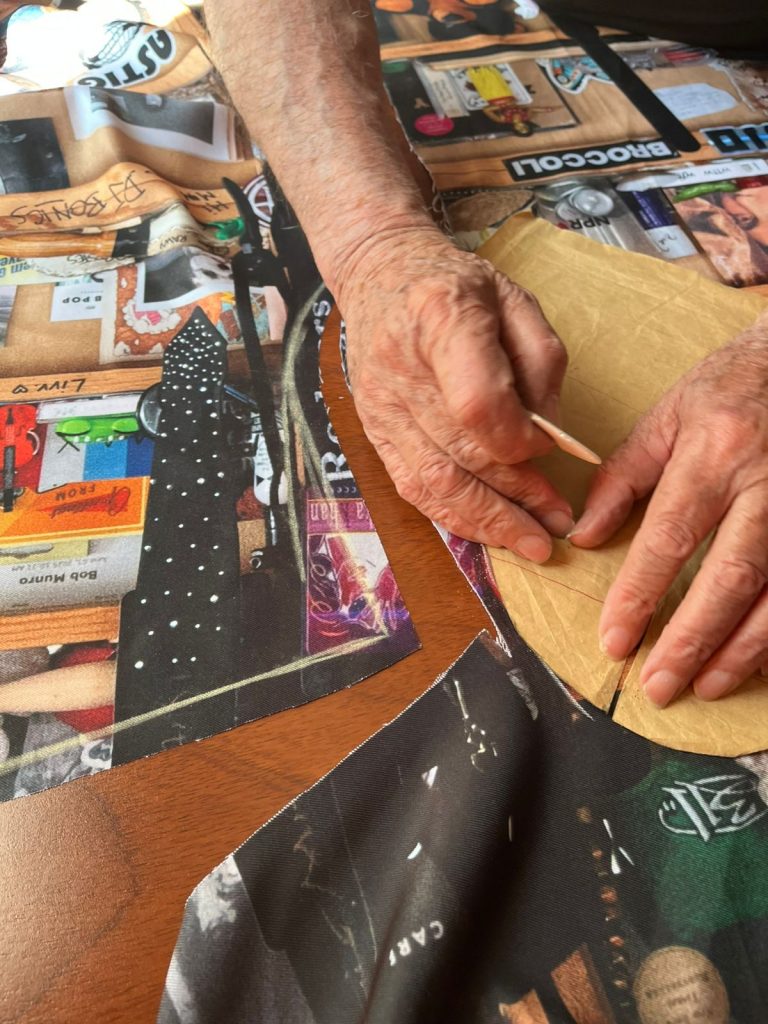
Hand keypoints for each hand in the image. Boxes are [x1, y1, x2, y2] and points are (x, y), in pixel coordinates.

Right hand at [335, 228, 572, 560]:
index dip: (518, 441)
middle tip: (556, 523)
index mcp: (443, 320)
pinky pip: (411, 486)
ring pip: (434, 481)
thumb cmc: (456, 286)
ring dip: (486, 520)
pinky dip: (452, 516)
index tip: (549, 450)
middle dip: (515, 497)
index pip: (478, 404)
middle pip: (460, 453)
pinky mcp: (373, 429)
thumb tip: (551, 436)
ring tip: (529, 540)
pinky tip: (486, 530)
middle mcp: (402, 368)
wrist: (380, 275)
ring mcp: (380, 404)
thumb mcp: (516, 300)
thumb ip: (542, 364)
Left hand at [570, 313, 767, 705]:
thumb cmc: (730, 388)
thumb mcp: (668, 416)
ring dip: (740, 649)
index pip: (670, 536)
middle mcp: (766, 485)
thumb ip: (623, 478)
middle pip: (729, 577)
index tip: (614, 638)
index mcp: (716, 453)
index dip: (640, 593)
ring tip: (704, 685)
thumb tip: (583, 536)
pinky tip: (752, 660)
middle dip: (692, 638)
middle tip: (658, 684)